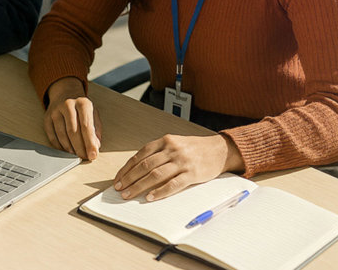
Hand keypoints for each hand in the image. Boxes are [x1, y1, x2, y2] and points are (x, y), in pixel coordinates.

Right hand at [43, 77, 101, 160]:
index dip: (90, 143)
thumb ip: (95, 129)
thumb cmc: (81, 106)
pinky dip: (59, 146)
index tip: (93, 155)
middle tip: (84, 157)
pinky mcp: (47, 117)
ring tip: (76, 155)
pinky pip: (52, 135)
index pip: (86, 126)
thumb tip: (95, 146)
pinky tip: (66, 150)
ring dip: (69, 148)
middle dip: (79, 148)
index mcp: (83, 103)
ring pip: (61, 134)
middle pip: (73, 131)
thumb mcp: (93, 113)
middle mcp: (68, 105)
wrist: (65, 92)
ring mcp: (56, 111)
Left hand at [113, 134, 243, 200]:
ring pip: (155, 175)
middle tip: (120, 189)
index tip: (118, 179)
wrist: (219, 149)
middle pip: (145, 166)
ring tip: (129, 195)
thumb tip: (136, 170)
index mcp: (165, 141)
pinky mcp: (192, 173)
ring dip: (140, 186)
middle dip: (129, 179)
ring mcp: (182, 161)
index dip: (127, 168)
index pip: (140, 156)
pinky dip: (160, 192)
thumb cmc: (194, 148)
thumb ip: (158, 153)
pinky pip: (173, 184)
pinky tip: (150, 197)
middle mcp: (172, 149)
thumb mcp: (174, 144)